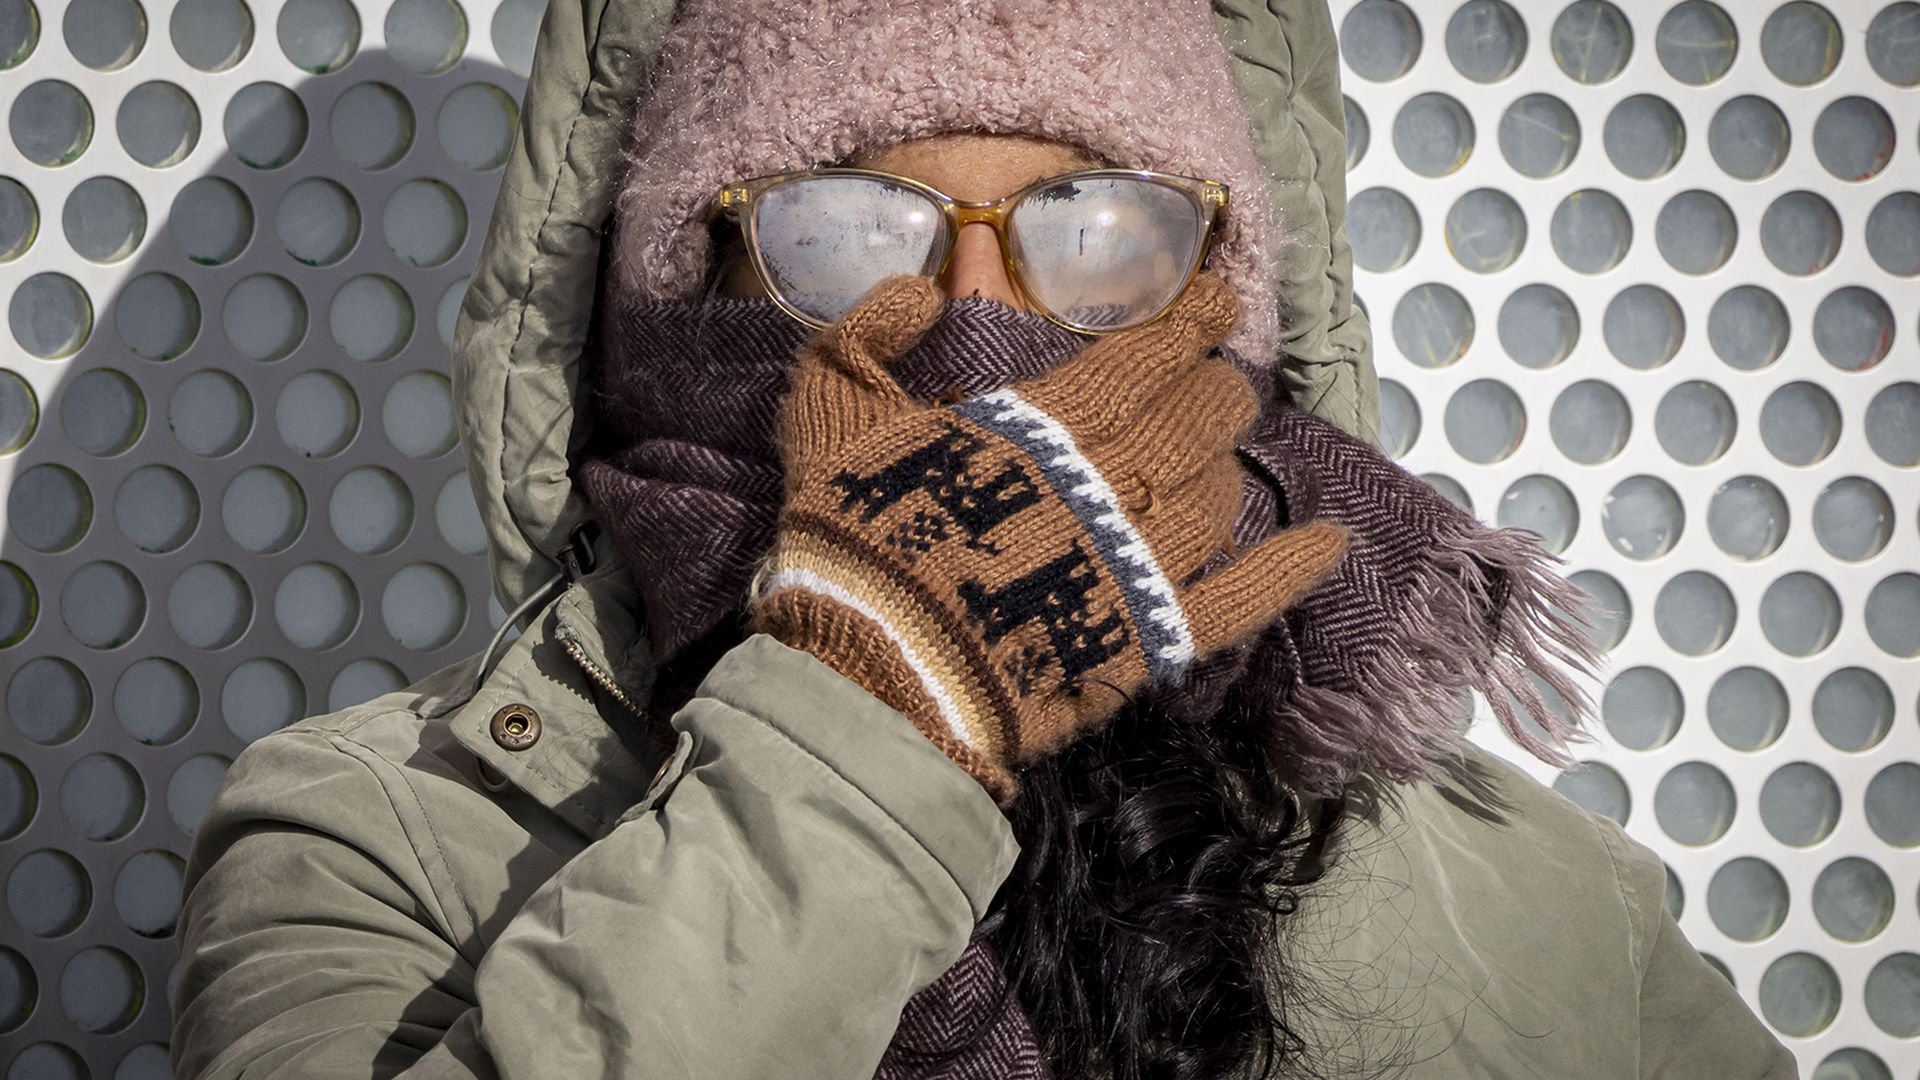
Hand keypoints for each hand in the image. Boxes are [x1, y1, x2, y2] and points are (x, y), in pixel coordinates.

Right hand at [747, 272, 1349, 802]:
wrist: (873, 670)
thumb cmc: (853, 537)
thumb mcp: (828, 410)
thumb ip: (868, 332)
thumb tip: (921, 288)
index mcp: (1045, 423)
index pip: (1144, 355)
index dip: (1189, 322)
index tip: (1217, 300)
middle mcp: (1111, 482)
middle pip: (1196, 419)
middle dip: (1214, 387)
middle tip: (1217, 375)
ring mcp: (1141, 563)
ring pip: (1218, 494)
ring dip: (1229, 459)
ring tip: (1227, 442)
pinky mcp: (1151, 638)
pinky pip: (1242, 598)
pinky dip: (1290, 570)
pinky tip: (1329, 542)